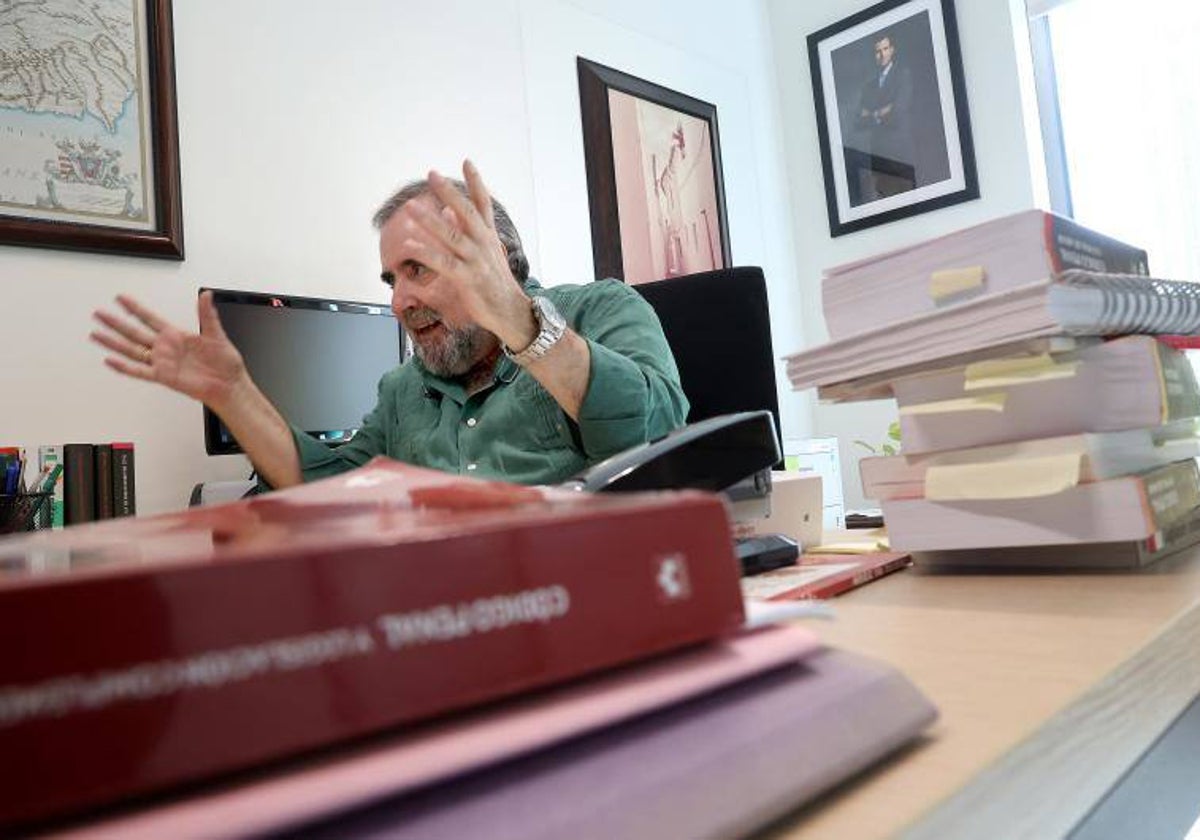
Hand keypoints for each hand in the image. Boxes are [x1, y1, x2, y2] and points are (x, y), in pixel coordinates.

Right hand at [91, 291, 248, 408]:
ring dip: (113, 343)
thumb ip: (207, 314)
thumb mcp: (216, 334)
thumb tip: (206, 294)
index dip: (135, 308)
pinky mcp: (164, 376)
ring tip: (95, 334)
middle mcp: (165, 348)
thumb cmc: (225, 363)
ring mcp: (163, 362)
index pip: (150, 318)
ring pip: (132, 350)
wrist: (230, 385)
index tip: (120, 298)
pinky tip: (110, 360)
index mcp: (176, 335)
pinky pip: (140, 372)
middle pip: (134, 332)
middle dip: (116, 323)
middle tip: (98, 313)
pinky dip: (125, 367)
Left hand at [392, 160, 535, 349]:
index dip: (476, 182)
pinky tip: (410, 245)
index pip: (484, 203)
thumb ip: (466, 232)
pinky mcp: (467, 278)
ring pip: (451, 236)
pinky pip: (443, 263)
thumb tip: (447, 212)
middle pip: (466, 212)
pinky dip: (426, 253)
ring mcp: (476, 260)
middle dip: (448, 192)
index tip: (467, 161)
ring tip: (410, 207)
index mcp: (488, 236)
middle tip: (432, 174)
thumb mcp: (485, 253)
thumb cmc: (495, 283)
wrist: (511, 312)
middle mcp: (483, 244)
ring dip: (429, 221)